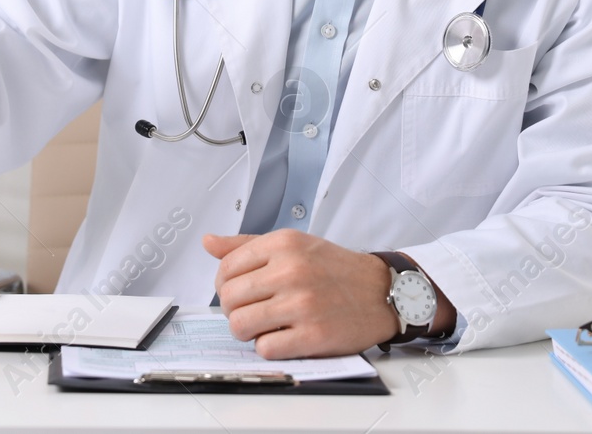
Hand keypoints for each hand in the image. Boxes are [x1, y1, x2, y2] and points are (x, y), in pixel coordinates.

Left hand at [203, 231, 400, 358]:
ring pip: (240, 324)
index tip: (236, 292)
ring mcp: (302, 304)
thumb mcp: (294, 244)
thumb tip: (208, 242)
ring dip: (245, 331)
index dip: (223, 285)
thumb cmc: (335, 269)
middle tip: (249, 311)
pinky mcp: (313, 335)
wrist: (382, 292)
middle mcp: (291, 270)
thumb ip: (248, 244)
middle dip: (232, 309)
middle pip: (229, 298)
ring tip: (262, 327)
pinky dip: (267, 347)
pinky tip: (282, 338)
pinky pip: (265, 348)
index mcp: (283, 244)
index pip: (226, 267)